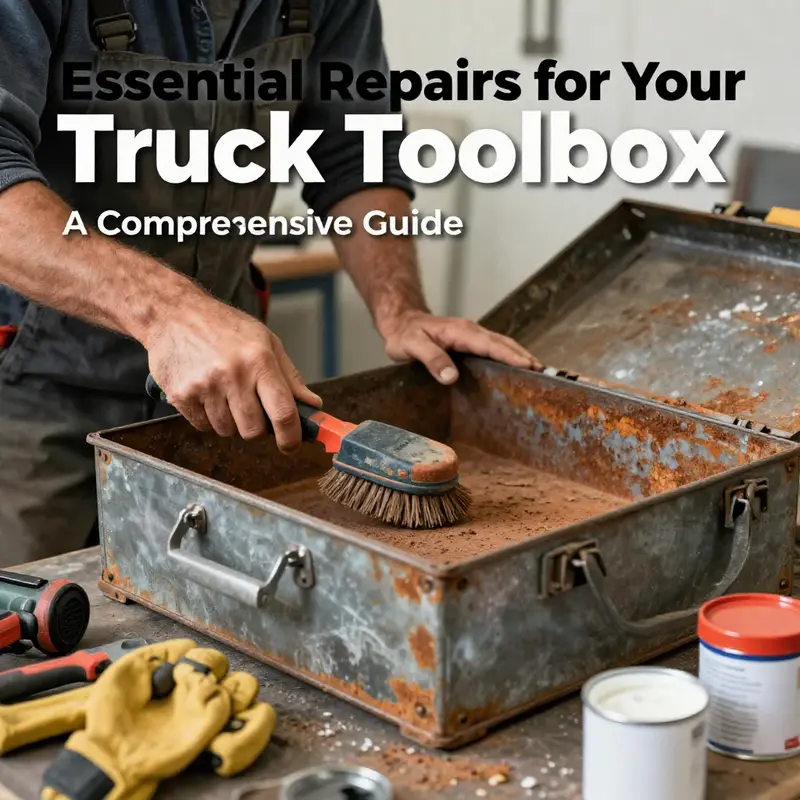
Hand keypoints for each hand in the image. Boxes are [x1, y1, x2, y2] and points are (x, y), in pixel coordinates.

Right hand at [145, 295, 320, 452]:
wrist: (173, 313)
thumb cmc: (224, 326)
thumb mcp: (266, 342)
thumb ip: (290, 377)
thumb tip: (313, 405)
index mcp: (260, 361)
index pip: (283, 413)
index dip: (291, 437)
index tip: (291, 444)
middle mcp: (233, 375)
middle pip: (254, 430)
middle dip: (258, 427)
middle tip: (253, 408)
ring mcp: (205, 386)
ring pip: (228, 431)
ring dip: (232, 422)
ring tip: (226, 393)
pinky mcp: (181, 395)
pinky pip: (203, 427)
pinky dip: (209, 418)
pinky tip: (207, 394)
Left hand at [380, 310, 541, 383]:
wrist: (400, 323)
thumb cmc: (405, 335)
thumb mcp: (412, 346)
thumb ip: (431, 358)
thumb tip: (450, 376)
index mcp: (460, 331)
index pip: (489, 345)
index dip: (509, 355)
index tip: (528, 365)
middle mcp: (470, 331)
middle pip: (503, 343)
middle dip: (523, 356)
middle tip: (542, 372)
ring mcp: (472, 336)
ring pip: (501, 345)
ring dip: (520, 356)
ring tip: (537, 371)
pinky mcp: (471, 342)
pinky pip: (494, 348)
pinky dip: (509, 356)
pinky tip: (516, 369)